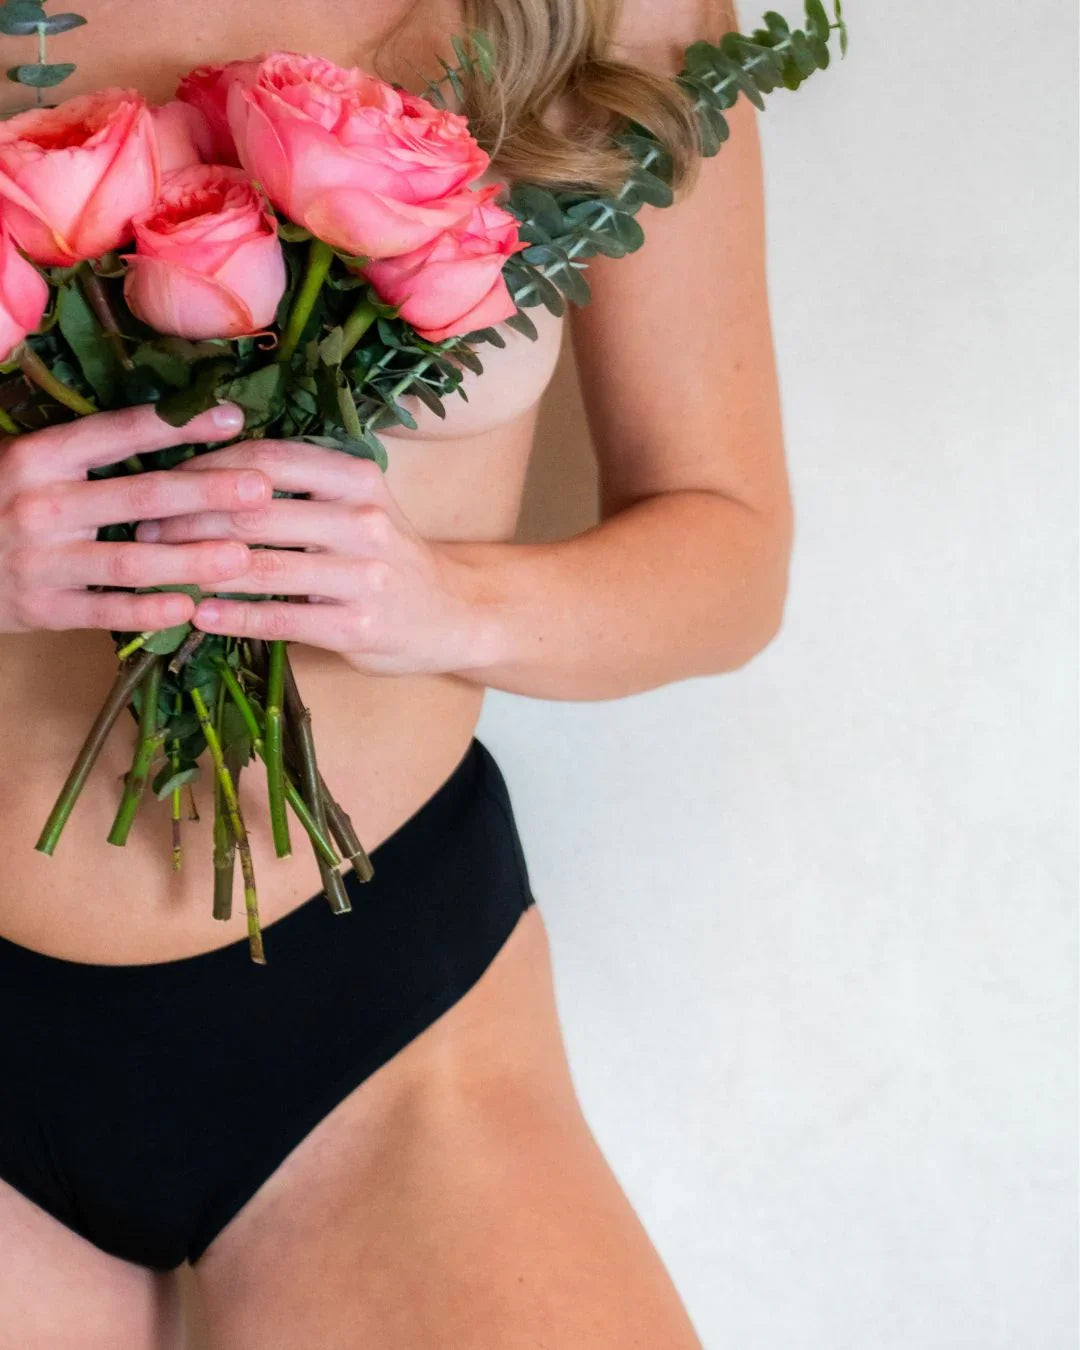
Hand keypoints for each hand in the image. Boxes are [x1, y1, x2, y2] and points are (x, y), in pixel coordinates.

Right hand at [0, 403, 266, 634]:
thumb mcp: (29, 463)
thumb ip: (85, 448)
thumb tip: (170, 418)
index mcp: (39, 456)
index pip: (118, 433)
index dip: (178, 425)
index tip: (233, 418)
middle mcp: (41, 505)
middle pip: (140, 496)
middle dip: (206, 492)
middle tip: (261, 488)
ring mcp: (42, 561)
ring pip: (131, 560)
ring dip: (191, 559)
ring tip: (243, 555)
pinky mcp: (43, 609)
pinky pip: (105, 611)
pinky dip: (148, 610)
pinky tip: (189, 607)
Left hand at [135, 440, 498, 675]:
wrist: (451, 612)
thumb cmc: (386, 553)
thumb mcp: (357, 501)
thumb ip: (299, 482)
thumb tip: (204, 467)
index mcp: (357, 477)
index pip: (267, 458)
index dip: (206, 466)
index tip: (161, 477)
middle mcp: (363, 520)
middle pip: (254, 513)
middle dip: (186, 519)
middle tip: (142, 526)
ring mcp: (362, 575)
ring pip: (260, 567)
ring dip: (197, 569)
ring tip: (154, 569)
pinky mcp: (357, 626)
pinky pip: (280, 618)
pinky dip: (233, 616)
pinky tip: (197, 615)